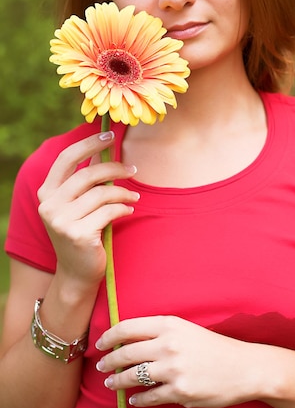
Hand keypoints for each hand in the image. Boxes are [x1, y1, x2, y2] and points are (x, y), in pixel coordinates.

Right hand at [37, 131, 139, 287]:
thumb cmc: (82, 231)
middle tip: (133, 169)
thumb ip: (86, 179)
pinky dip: (123, 208)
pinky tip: (129, 210)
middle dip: (115, 168)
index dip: (88, 143)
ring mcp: (61, 221)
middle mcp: (49, 205)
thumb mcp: (78, 203)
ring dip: (124, 192)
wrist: (78, 273)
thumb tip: (103, 147)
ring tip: (134, 196)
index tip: (110, 135)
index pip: (66, 158)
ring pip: (102, 193)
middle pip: (88, 174)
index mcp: (47, 193)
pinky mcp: (78, 234)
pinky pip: (109, 211)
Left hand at [95, 315, 261, 407]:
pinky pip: (149, 397)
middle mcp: (169, 345)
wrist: (244, 367)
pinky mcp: (180, 391)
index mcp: (170, 325)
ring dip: (118, 381)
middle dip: (108, 362)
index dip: (109, 336)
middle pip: (126, 353)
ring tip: (112, 383)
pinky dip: (138, 399)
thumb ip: (160, 333)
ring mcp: (173, 370)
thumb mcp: (187, 330)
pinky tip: (134, 399)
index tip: (100, 344)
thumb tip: (130, 341)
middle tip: (101, 367)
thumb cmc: (215, 346)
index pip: (128, 327)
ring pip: (133, 377)